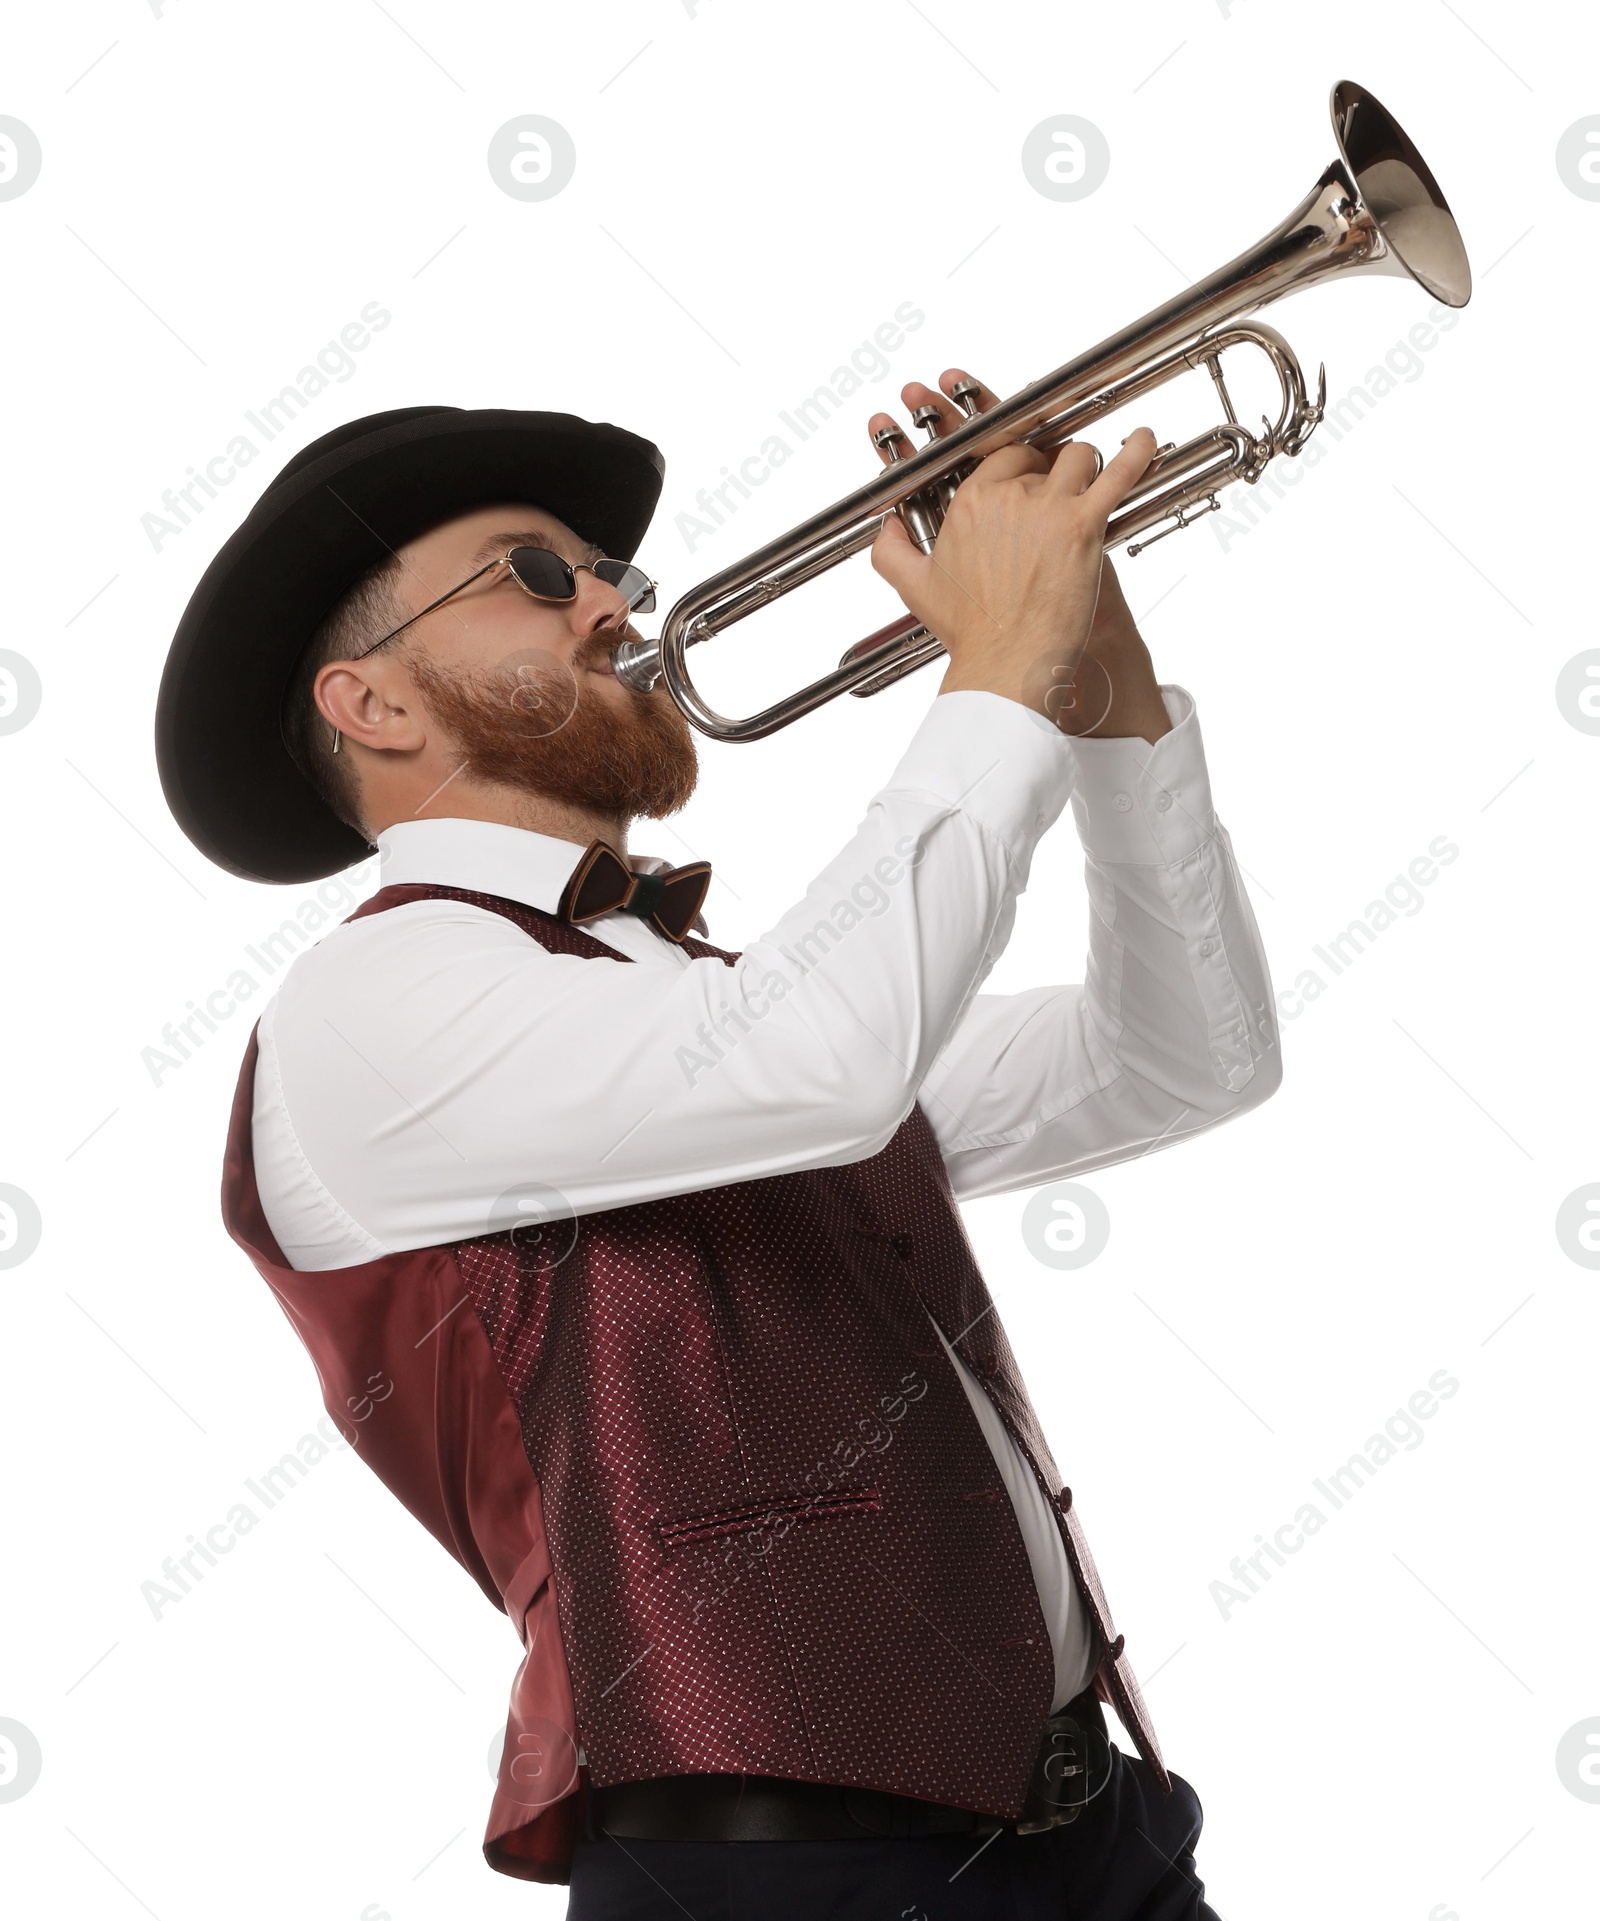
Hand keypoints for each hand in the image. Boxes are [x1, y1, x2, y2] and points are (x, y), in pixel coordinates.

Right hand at [867, 369, 1170, 741]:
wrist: (1007, 664)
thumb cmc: (971, 632)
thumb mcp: (916, 588)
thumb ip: (891, 551)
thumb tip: (886, 528)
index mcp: (971, 502)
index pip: (1004, 456)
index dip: (1021, 466)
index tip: (1028, 478)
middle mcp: (1007, 496)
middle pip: (1043, 456)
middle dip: (1053, 471)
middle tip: (1060, 495)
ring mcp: (1047, 507)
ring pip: (1078, 457)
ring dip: (1087, 468)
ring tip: (1093, 484)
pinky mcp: (1083, 525)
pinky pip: (1118, 475)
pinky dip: (1136, 453)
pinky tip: (1145, 439)